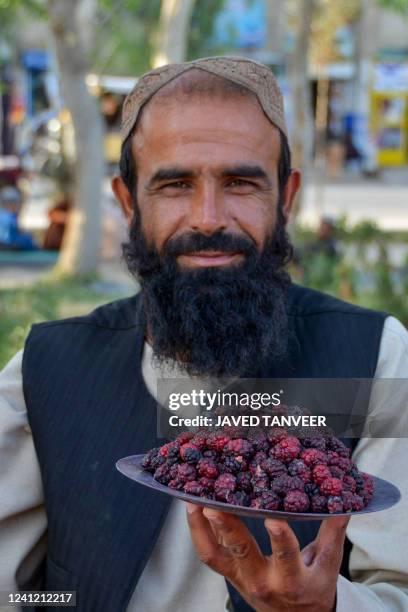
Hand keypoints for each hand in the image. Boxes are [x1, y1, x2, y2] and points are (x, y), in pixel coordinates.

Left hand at [186, 503, 349, 611]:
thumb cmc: (312, 589)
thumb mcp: (327, 566)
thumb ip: (333, 534)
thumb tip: (343, 504)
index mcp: (290, 580)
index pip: (286, 558)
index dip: (280, 539)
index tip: (275, 518)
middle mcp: (260, 580)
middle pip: (242, 552)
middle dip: (228, 527)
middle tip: (216, 503)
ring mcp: (239, 577)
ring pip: (215, 554)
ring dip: (203, 527)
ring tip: (194, 500)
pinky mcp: (227, 572)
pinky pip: (208, 552)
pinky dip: (198, 530)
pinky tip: (192, 507)